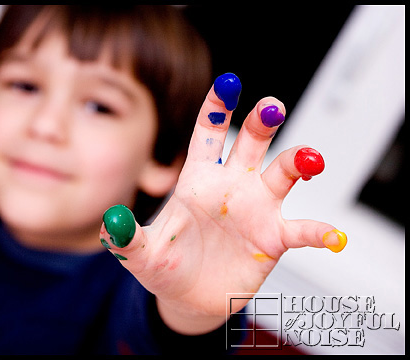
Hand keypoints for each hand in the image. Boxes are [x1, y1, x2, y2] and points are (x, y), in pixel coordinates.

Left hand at [99, 73, 346, 334]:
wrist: (187, 297)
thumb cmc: (165, 266)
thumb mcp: (141, 252)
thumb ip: (126, 238)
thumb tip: (109, 223)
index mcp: (197, 179)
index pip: (208, 134)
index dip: (217, 107)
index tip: (229, 83)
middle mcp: (231, 186)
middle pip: (251, 143)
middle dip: (262, 122)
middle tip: (271, 107)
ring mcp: (255, 210)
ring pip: (282, 174)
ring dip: (298, 162)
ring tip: (308, 159)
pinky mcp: (272, 239)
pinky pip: (300, 231)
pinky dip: (317, 233)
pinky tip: (332, 237)